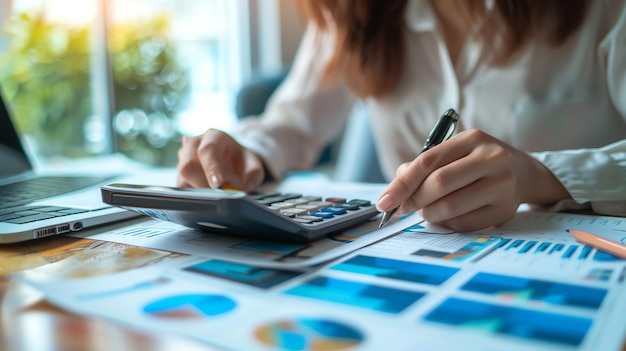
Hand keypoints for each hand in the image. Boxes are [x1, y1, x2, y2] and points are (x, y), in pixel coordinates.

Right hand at [176, 129, 264, 190]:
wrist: (231, 161)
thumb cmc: (240, 161)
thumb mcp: (253, 165)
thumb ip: (253, 175)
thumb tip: (245, 188)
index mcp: (214, 137)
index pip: (208, 150)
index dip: (212, 168)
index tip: (218, 185)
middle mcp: (194, 144)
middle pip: (188, 165)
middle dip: (203, 184)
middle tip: (219, 194)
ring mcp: (183, 158)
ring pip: (182, 178)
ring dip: (199, 190)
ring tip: (216, 192)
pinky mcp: (180, 173)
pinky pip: (182, 187)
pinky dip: (195, 194)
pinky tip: (207, 193)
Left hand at [376, 129, 570, 231]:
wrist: (524, 173)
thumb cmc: (477, 163)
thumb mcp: (454, 153)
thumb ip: (422, 166)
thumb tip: (396, 188)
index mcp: (472, 139)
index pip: (428, 161)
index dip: (402, 184)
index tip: (384, 201)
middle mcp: (491, 158)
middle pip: (439, 184)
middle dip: (414, 200)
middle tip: (404, 208)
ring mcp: (502, 185)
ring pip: (450, 207)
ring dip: (429, 214)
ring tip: (426, 211)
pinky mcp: (505, 210)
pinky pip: (463, 224)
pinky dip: (446, 225)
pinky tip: (446, 218)